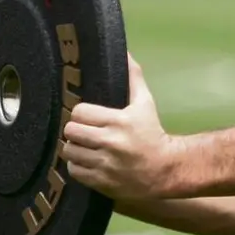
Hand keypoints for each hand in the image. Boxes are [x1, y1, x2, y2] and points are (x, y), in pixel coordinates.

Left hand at [62, 53, 169, 199]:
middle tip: (82, 130)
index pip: (79, 112)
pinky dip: (77, 165)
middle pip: (71, 131)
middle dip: (75, 130)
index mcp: (119, 121)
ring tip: (83, 145)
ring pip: (70, 151)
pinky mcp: (100, 182)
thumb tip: (125, 53)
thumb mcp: (145, 103)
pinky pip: (74, 170)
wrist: (165, 169)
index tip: (86, 115)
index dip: (80, 113)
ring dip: (74, 147)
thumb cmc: (152, 133)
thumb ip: (133, 77)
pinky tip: (87, 160)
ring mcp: (104, 164)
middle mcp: (110, 142)